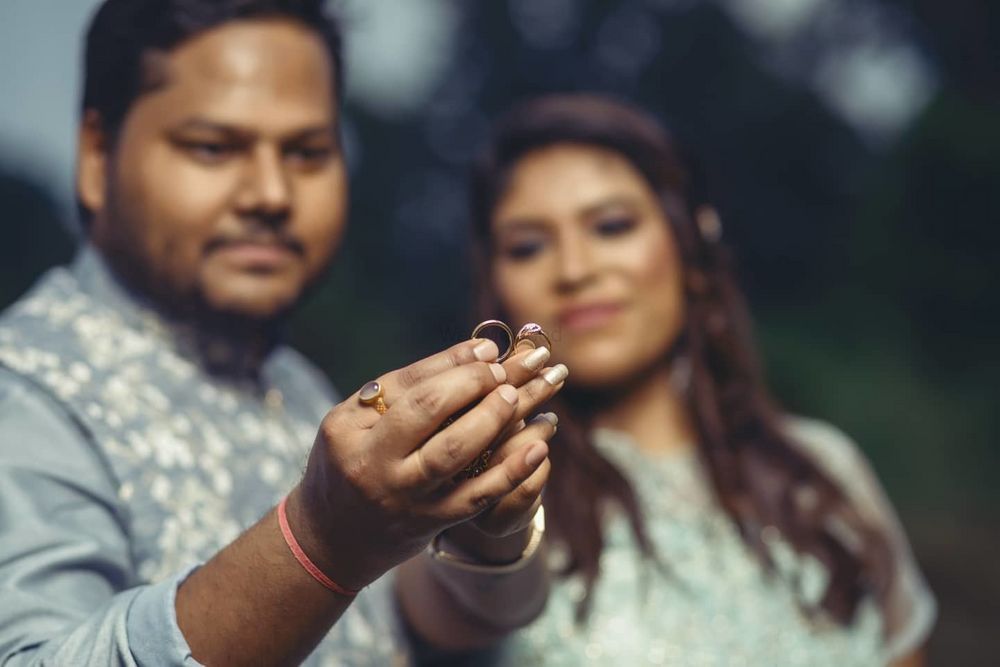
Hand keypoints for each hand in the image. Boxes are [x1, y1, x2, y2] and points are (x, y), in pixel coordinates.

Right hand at [287, 338, 563, 589]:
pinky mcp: (434, 521)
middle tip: (504, 369)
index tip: (489, 348)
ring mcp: (407, 496)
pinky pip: (478, 496)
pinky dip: (511, 472)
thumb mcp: (351, 422)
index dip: (452, 362)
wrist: (334, 537)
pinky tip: (538, 448)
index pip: (407, 385)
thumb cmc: (348, 461)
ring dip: (491, 419)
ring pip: (453, 453)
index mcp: (351, 431)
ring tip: (518, 396)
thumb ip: (400, 389)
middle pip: (428, 412)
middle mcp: (376, 464)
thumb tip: (475, 352)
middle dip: (471, 383)